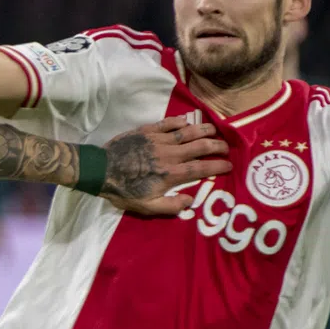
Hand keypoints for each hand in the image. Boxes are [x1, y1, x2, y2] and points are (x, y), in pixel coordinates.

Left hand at [97, 117, 230, 213]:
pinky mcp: (147, 131)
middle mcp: (169, 155)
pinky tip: (187, 121)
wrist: (100, 170)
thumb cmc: (123, 191)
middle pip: (199, 146)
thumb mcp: (146, 207)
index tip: (229, 165)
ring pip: (187, 131)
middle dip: (217, 145)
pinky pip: (167, 123)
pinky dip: (180, 121)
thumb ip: (170, 206)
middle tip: (226, 147)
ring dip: (204, 130)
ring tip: (215, 130)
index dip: (217, 166)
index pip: (201, 168)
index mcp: (170, 174)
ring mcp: (158, 140)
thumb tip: (191, 201)